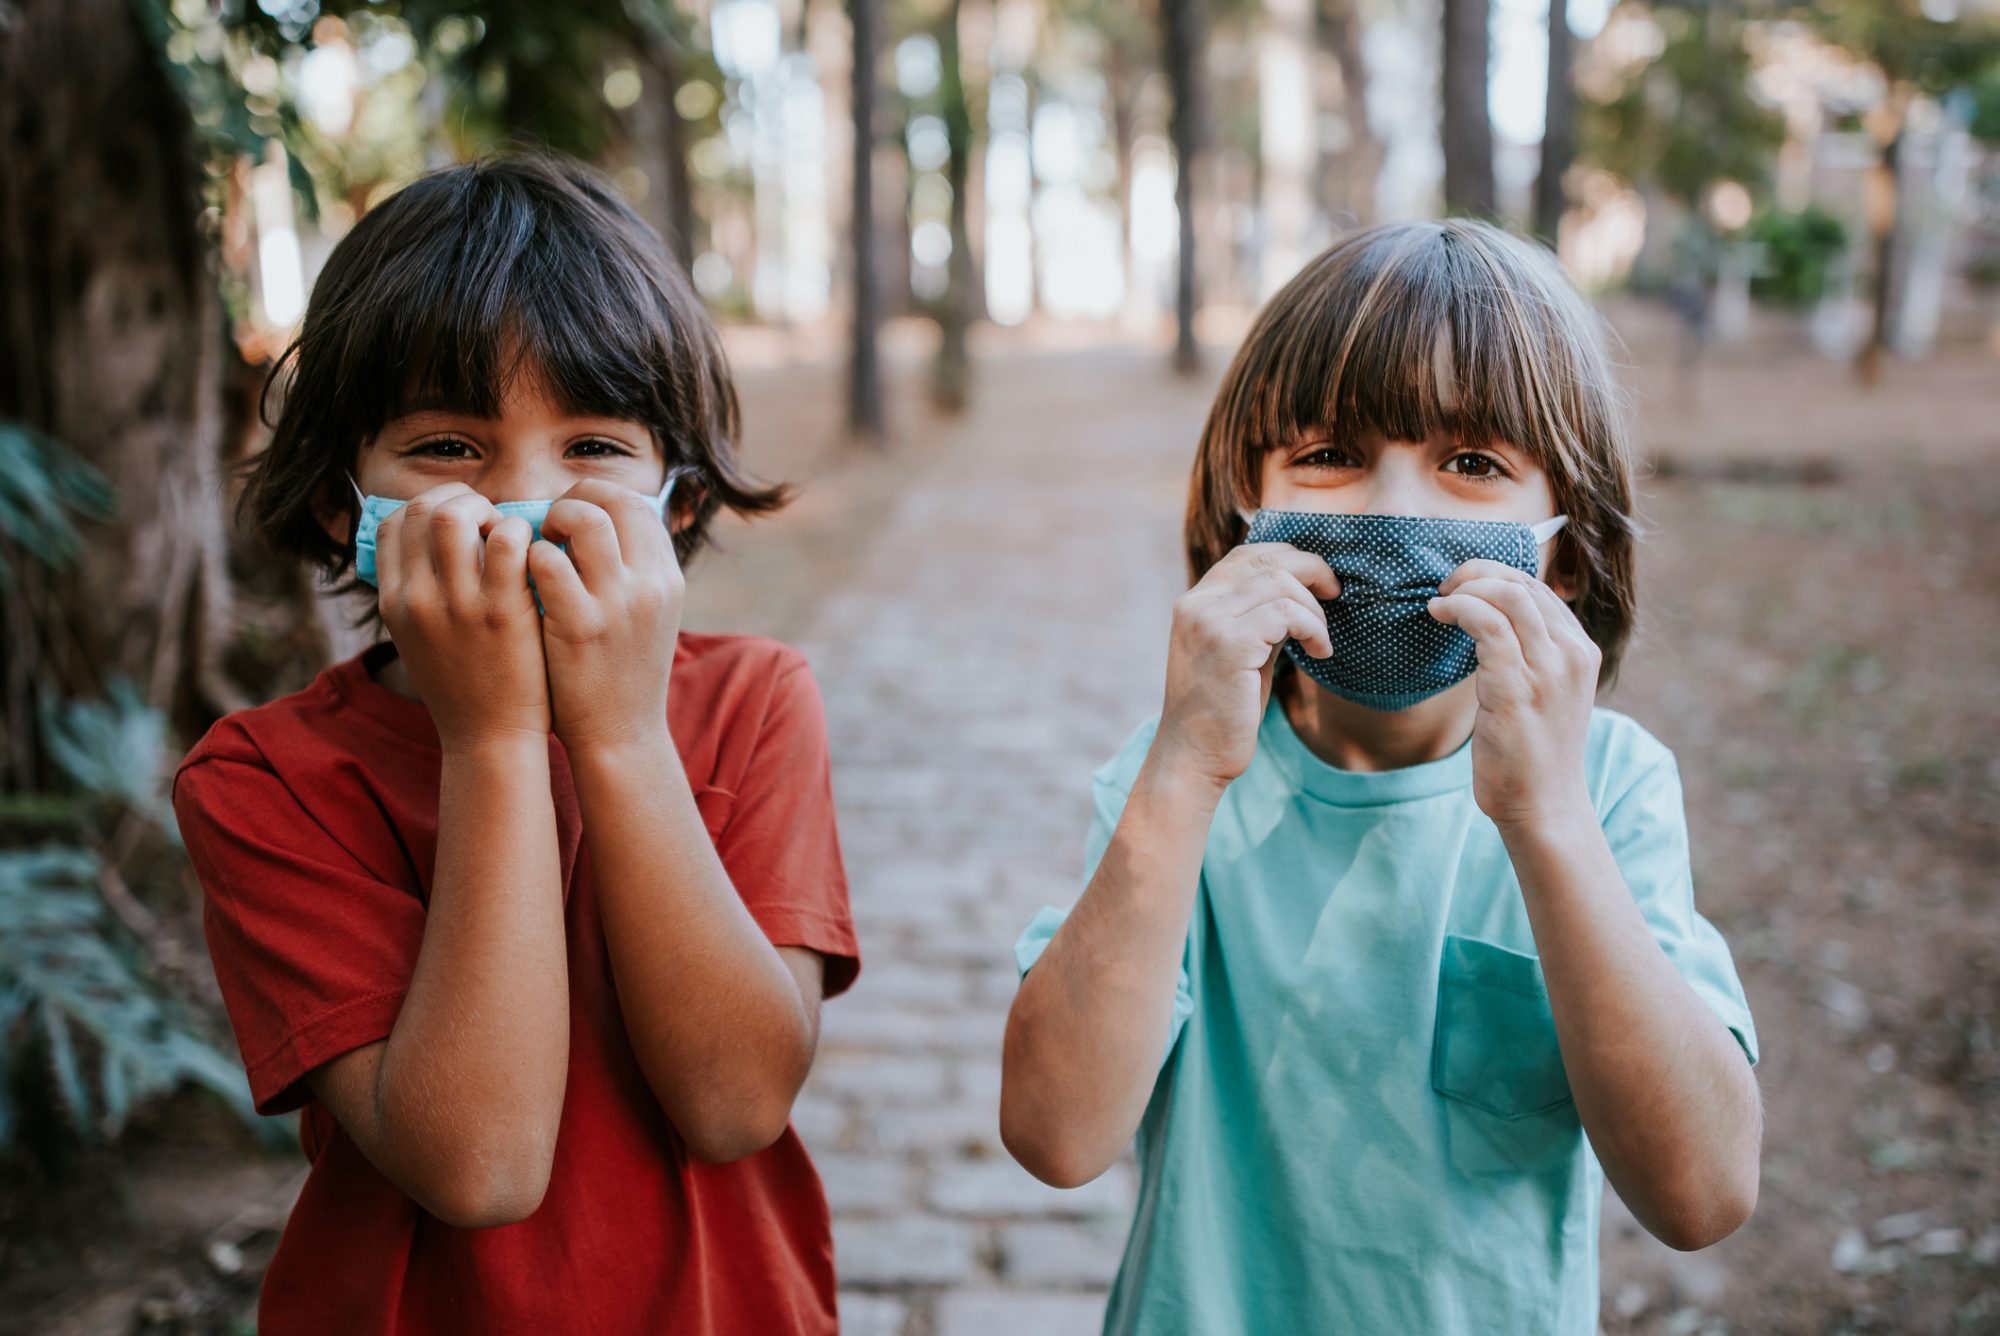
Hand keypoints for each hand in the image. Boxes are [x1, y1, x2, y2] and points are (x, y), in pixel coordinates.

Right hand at [376, 483, 550, 749]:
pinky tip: (535, 553)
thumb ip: (419, 592)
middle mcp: (416, 599)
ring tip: (511, 534)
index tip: (460, 519)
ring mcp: (458, 605)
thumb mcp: (420, 639)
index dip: (428, 506)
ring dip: (490, 511)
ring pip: (457, 515)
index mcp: (393, 603)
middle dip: (461, 500)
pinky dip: (523, 533)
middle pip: (423, 509)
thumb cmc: (465, 687)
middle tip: (491, 520)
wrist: (490, 740)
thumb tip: (430, 544)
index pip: (392, 523)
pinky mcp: (503, 613)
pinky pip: (509, 541)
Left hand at [531, 479, 683, 754]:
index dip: (597, 496)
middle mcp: (651, 584)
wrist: (621, 736)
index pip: (637, 503)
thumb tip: (598, 523)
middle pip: (614, 500)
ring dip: (551, 520)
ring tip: (536, 545)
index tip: (573, 512)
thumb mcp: (648, 615)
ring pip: (584, 520)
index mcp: (668, 577)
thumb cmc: (622, 673)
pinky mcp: (580, 627)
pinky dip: (528, 558)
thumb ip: (632, 571)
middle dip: (573, 499)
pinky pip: (546, 562)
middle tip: (549, 524)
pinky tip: (520, 577)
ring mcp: (618, 604)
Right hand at [1154, 543, 1337, 792]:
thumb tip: (1303, 590)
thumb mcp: (1239, 651)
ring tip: (1320, 641)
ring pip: (1282, 583)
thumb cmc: (1223, 711)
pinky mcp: (1229, 643)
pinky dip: (1313, 628)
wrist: (1194, 756)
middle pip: (1267, 559)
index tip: (1318, 582)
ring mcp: (1210, 621)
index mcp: (1195, 602)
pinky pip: (1287, 614)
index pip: (1248, 554)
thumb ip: (1258, 617)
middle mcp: (1197, 603)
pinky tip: (1319, 653)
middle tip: (1335, 595)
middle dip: (1312, 571)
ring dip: (1315, 610)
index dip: (1291, 558)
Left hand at [1428, 559, 1598, 830]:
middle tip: (1446, 588)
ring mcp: (1548, 671)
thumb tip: (1488, 619)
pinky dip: (1460, 610)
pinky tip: (1439, 615)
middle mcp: (1572, 654)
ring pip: (1507, 596)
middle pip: (1523, 583)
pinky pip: (1487, 626)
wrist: (1544, 805)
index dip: (1495, 576)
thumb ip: (1530, 655)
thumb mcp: (1544, 693)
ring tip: (1440, 602)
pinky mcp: (1517, 689)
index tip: (1464, 586)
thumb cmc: (1534, 753)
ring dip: (1466, 589)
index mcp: (1581, 651)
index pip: (1538, 589)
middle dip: (1477, 573)